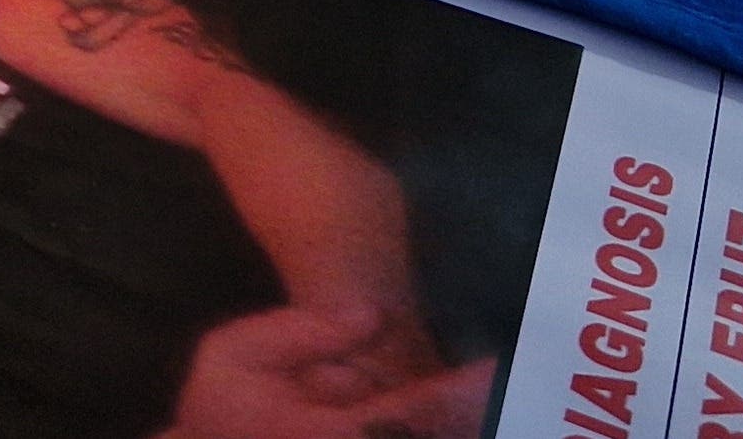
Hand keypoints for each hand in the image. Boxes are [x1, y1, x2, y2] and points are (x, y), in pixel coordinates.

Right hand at [152, 306, 498, 438]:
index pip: (412, 413)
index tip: (497, 368)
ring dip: (463, 422)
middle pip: (432, 435)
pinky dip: (441, 424)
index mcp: (329, 433)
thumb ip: (298, 332)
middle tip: (522, 385)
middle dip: (477, 413)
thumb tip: (369, 315)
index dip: (461, 393)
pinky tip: (470, 411)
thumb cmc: (220, 407)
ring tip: (508, 401)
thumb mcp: (232, 354)